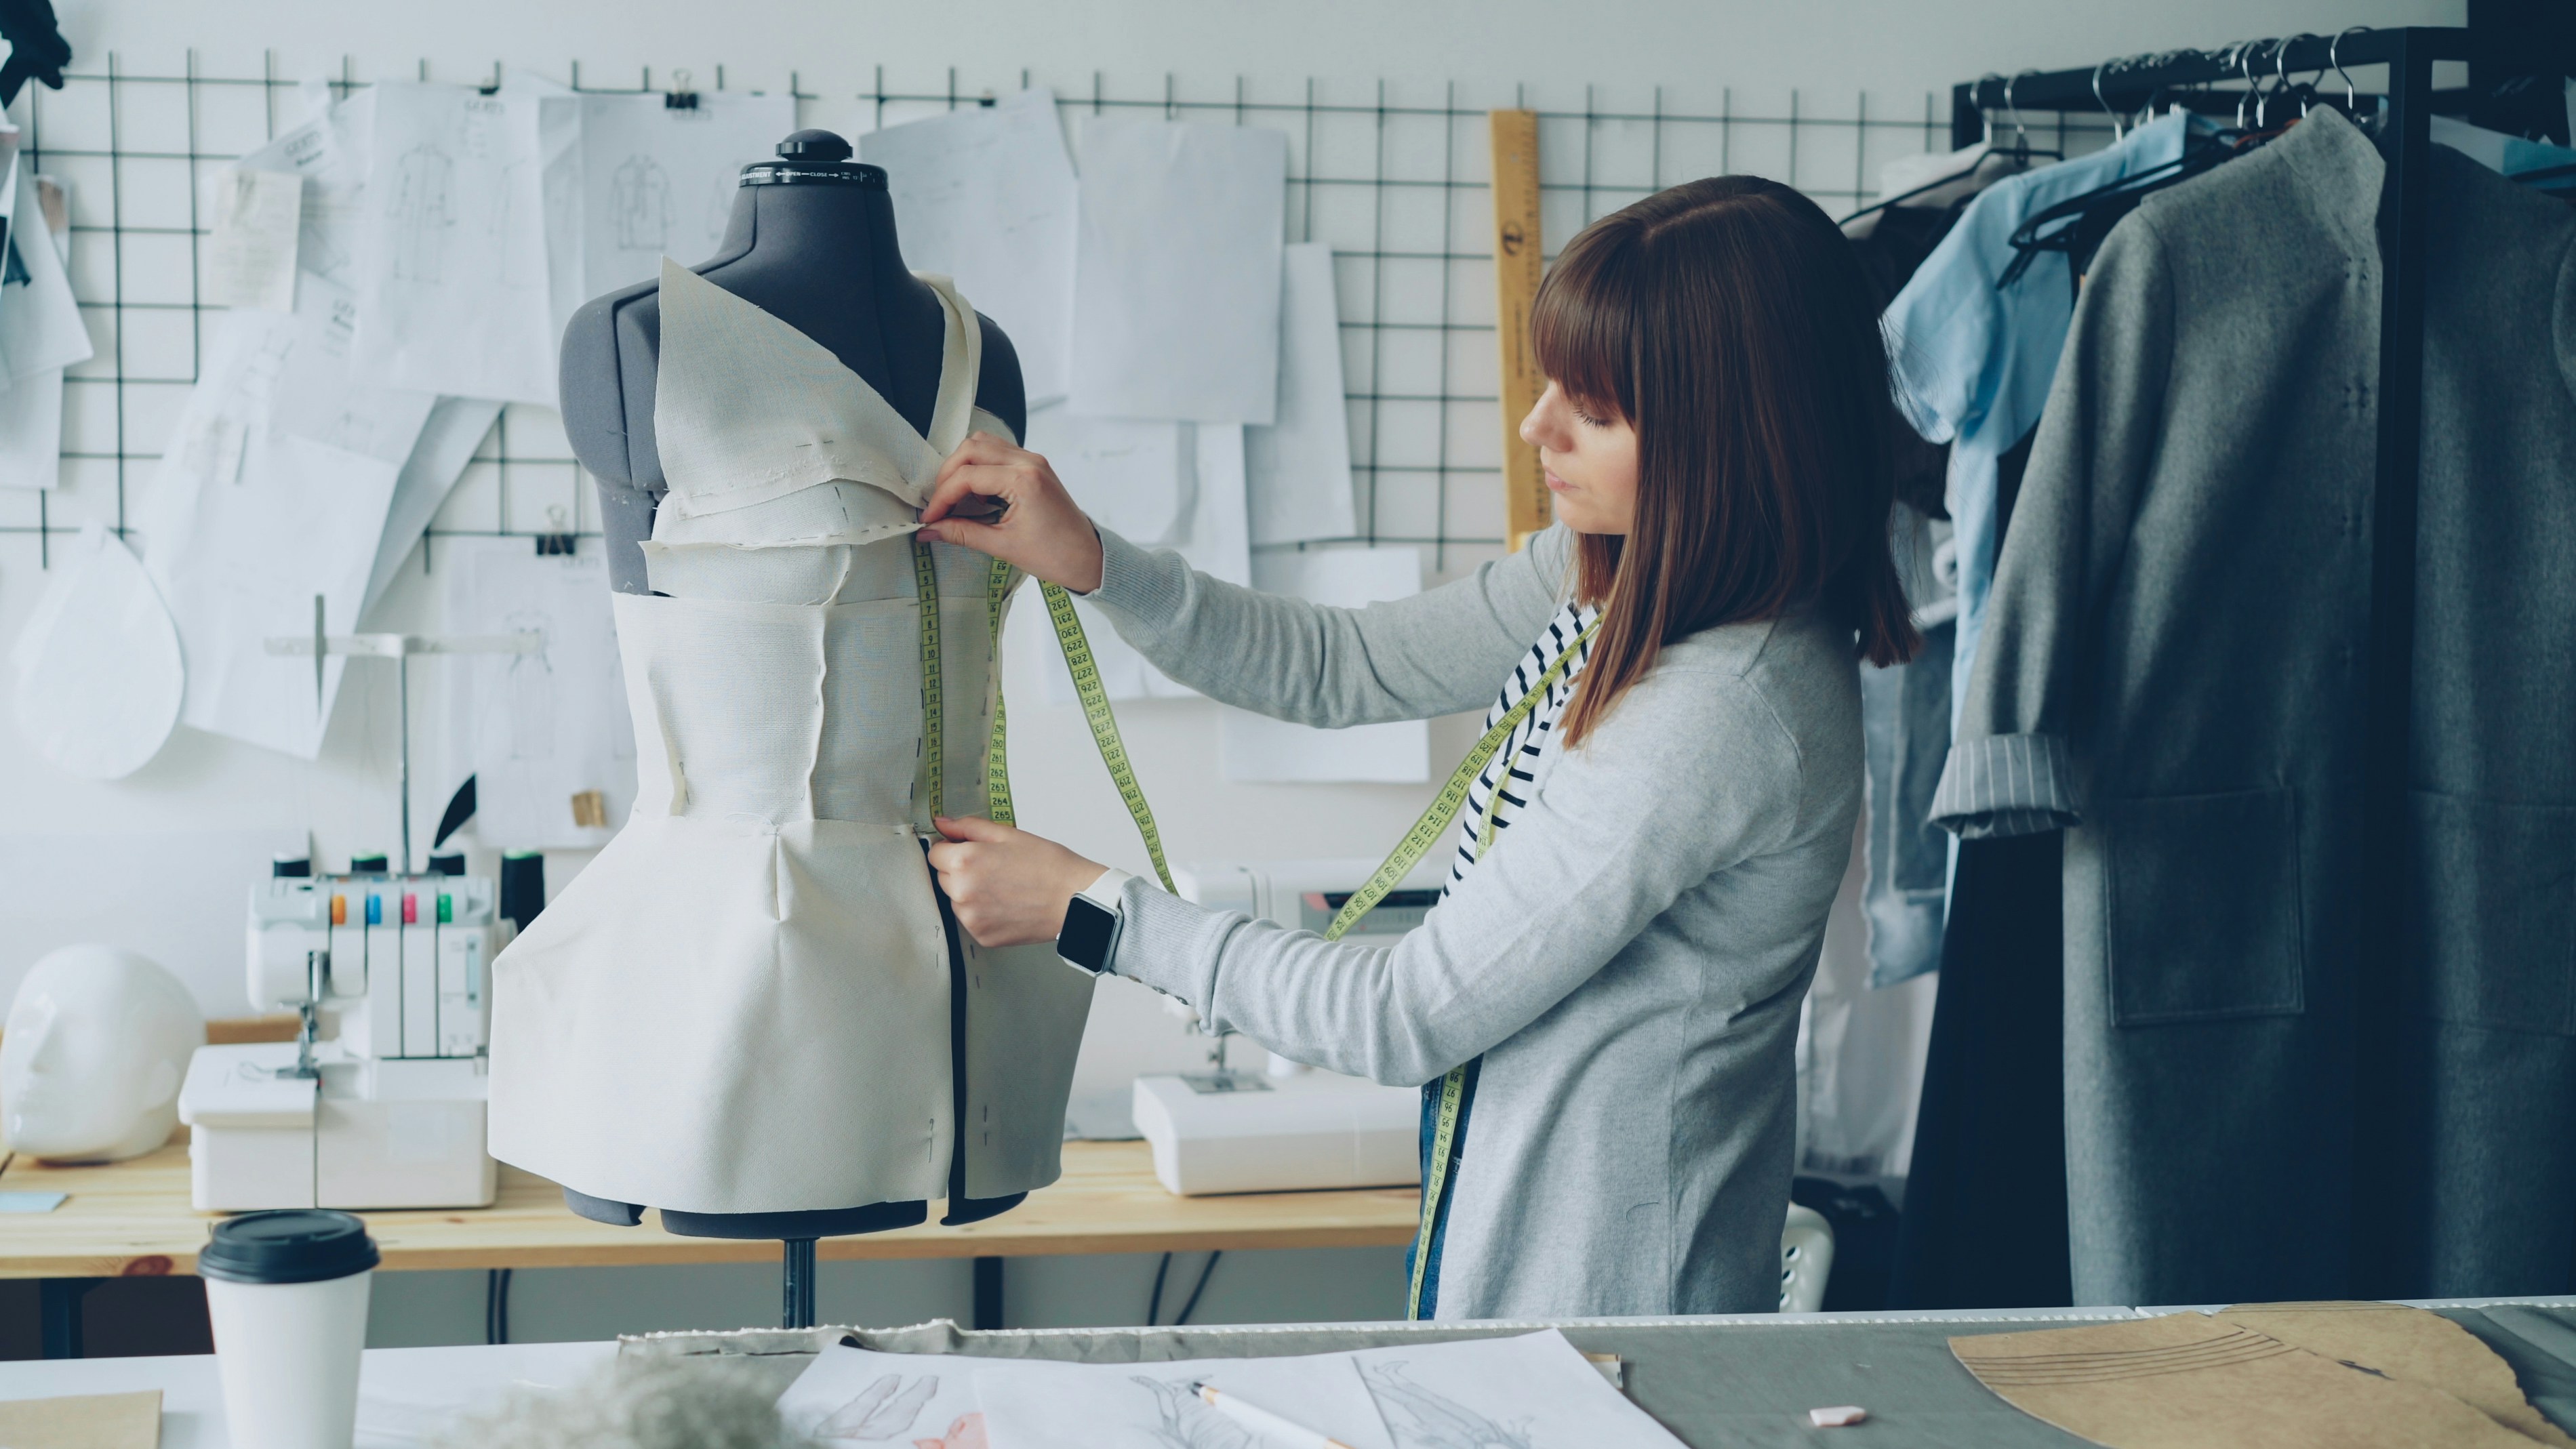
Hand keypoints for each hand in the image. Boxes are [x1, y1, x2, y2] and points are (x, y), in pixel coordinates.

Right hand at [916, 433, 1106, 593]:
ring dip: (963, 466)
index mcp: (1023, 480)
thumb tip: (930, 530)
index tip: (931, 518)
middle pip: (971, 449)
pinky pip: (999, 452)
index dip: (942, 497)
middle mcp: (1029, 462)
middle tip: (940, 505)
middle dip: (948, 475)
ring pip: (983, 444)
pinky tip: (977, 493)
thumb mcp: (1003, 546)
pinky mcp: (1035, 465)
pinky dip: (980, 466)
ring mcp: (1033, 460)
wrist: (1088, 557)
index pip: (967, 476)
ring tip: (956, 497)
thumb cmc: (1055, 555)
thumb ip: (962, 534)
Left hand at [927, 816, 1109, 947]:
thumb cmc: (1048, 865)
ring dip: (970, 893)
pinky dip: (984, 913)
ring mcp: (971, 918)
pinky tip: (1007, 904)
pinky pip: (972, 920)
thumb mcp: (1008, 835)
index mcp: (965, 862)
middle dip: (961, 871)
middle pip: (944, 878)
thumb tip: (942, 823)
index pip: (935, 854)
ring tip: (1004, 887)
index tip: (970, 850)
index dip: (952, 849)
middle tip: (994, 868)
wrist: (1074, 900)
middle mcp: (962, 892)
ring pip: (957, 900)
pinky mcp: (982, 936)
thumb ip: (969, 827)